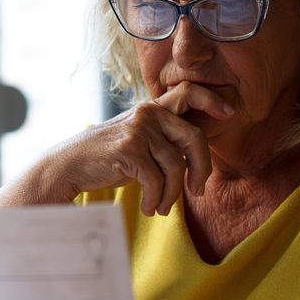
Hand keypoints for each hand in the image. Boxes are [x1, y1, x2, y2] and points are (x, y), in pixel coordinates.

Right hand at [0, 82, 231, 215]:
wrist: (69, 165)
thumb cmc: (106, 158)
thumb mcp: (137, 142)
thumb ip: (164, 142)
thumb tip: (196, 162)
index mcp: (152, 109)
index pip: (188, 91)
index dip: (212, 99)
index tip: (230, 112)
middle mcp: (148, 114)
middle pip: (195, 138)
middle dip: (202, 169)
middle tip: (198, 191)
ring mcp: (139, 130)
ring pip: (176, 167)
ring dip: (172, 195)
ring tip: (161, 208)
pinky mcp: (129, 150)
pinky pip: (157, 180)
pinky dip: (156, 200)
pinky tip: (148, 208)